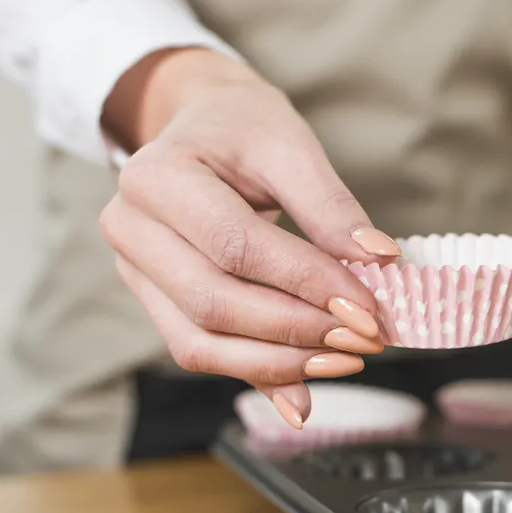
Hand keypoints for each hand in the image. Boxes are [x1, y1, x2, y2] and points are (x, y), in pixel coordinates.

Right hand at [98, 48, 398, 428]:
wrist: (197, 124)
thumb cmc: (243, 128)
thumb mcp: (290, 146)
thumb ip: (331, 206)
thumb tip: (381, 262)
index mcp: (157, 176)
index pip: (238, 246)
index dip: (307, 283)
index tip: (368, 308)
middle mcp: (130, 227)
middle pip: (214, 302)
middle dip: (297, 331)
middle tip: (365, 339)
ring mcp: (135, 270)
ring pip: (200, 341)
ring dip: (279, 363)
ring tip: (344, 360)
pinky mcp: (154, 300)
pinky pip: (200, 349)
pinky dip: (256, 371)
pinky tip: (306, 388)